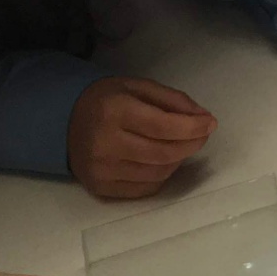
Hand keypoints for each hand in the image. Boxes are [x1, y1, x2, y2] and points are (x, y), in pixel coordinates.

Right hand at [66, 77, 214, 199]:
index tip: (211, 123)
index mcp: (115, 111)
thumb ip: (172, 100)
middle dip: (191, 144)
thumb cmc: (108, 100)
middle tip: (202, 134)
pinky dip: (163, 175)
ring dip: (179, 160)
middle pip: (163, 153)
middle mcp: (106, 144)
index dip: (192, 127)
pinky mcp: (101, 188)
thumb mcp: (138, 87)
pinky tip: (164, 160)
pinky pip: (146, 188)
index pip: (163, 126)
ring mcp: (102, 170)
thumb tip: (203, 118)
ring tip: (182, 145)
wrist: (66, 122)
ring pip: (158, 173)